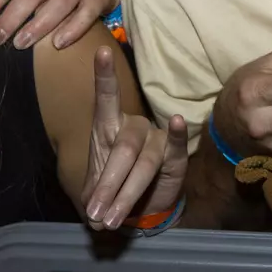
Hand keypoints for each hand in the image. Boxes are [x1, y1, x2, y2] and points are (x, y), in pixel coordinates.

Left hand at [81, 46, 188, 230]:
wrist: (142, 207)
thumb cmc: (113, 186)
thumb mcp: (96, 189)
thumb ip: (95, 196)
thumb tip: (95, 217)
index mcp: (108, 127)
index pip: (106, 97)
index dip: (104, 75)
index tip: (101, 52)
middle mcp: (132, 127)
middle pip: (122, 149)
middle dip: (108, 184)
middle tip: (96, 213)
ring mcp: (155, 138)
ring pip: (142, 161)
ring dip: (125, 193)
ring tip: (111, 219)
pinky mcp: (175, 155)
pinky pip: (175, 145)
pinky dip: (176, 133)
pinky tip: (176, 121)